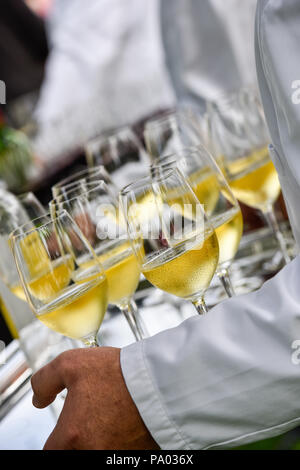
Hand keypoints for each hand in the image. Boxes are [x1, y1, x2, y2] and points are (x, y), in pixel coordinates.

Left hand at [31, 347, 159, 449]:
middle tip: (91, 416)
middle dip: (80, 436)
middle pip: (75, 451)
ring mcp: (117, 456)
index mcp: (72, 437)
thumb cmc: (118, 373)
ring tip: (112, 414)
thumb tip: (39, 398)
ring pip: (98, 449)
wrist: (159, 380)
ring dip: (101, 436)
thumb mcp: (71, 363)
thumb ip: (45, 381)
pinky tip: (128, 419)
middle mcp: (93, 452)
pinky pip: (121, 448)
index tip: (67, 424)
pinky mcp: (136, 455)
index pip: (50, 451)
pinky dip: (121, 437)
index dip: (57, 436)